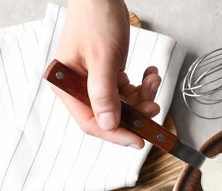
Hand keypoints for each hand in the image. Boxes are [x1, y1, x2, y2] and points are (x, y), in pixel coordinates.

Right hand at [53, 0, 160, 148]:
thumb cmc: (96, 20)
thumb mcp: (102, 59)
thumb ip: (104, 94)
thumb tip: (108, 124)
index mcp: (68, 87)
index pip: (91, 122)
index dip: (116, 134)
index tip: (139, 140)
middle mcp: (79, 88)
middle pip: (110, 116)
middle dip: (135, 113)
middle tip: (153, 107)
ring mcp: (94, 82)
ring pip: (123, 105)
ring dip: (142, 97)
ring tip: (153, 80)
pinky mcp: (108, 75)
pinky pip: (127, 91)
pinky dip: (141, 85)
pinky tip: (149, 73)